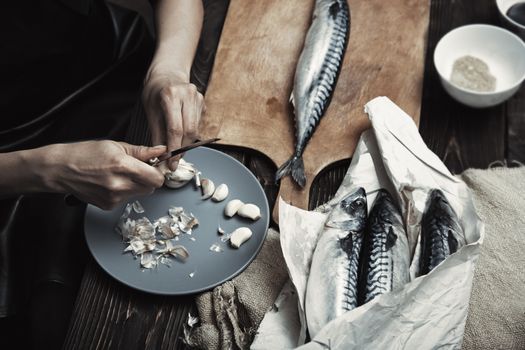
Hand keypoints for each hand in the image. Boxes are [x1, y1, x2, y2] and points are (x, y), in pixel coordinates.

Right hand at [39, 141, 165, 209]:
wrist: (61, 169)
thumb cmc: (84, 154)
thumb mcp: (116, 146)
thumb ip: (141, 151)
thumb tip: (160, 151)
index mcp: (123, 166)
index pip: (157, 178)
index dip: (159, 172)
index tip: (156, 167)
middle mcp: (120, 184)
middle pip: (151, 188)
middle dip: (148, 178)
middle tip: (138, 169)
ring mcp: (114, 198)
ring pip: (140, 193)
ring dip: (136, 185)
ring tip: (119, 174)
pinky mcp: (109, 206)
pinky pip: (126, 199)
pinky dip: (124, 191)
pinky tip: (111, 182)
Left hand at [142, 68, 204, 170]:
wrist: (167, 73)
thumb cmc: (155, 91)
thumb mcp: (151, 112)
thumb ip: (157, 135)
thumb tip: (161, 156)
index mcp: (171, 95)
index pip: (175, 128)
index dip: (174, 149)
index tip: (171, 162)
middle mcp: (187, 94)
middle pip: (189, 131)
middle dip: (182, 149)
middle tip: (175, 162)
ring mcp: (198, 97)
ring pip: (195, 130)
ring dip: (186, 144)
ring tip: (176, 151)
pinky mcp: (203, 102)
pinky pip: (198, 124)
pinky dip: (190, 135)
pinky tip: (182, 136)